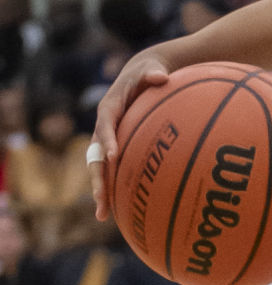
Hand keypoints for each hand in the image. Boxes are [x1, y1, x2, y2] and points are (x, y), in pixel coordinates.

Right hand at [90, 51, 171, 220]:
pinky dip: (113, 190)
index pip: (106, 124)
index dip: (107, 139)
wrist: (141, 77)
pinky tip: (117, 213)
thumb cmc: (149, 74)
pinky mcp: (116, 150)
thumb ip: (153, 73)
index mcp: (110, 108)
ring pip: (99, 168)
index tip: (112, 156)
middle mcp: (104, 127)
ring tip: (102, 214)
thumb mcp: (151, 70)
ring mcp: (107, 141)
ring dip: (100, 190)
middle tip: (101, 196)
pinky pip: (112, 171)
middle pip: (96, 154)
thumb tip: (161, 76)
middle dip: (98, 175)